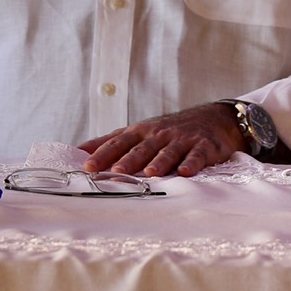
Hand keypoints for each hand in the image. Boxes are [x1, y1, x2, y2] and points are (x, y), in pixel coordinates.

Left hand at [78, 102, 244, 177]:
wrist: (211, 118)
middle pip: (142, 148)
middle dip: (128, 160)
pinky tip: (185, 172)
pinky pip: (197, 155)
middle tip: (115, 171)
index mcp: (141, 133)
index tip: (88, 166)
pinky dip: (191, 163)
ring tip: (149, 173)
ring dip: (158, 162)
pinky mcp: (203, 146)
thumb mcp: (138, 132)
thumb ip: (110, 142)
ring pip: (168, 152)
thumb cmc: (166, 130)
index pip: (118, 143)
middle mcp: (159, 135)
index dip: (103, 154)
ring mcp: (182, 140)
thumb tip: (79, 150)